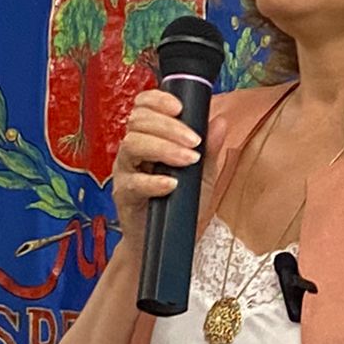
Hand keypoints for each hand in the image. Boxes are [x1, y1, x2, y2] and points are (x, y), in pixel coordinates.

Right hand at [111, 89, 204, 242]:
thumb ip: (210, 149)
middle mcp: (133, 150)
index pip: (144, 106)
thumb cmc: (182, 204)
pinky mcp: (123, 195)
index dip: (158, 100)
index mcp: (149, 137)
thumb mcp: (203, 175)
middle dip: (169, 126)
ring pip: (132, 145)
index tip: (180, 107)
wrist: (169, 243)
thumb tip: (220, 122)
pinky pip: (133, 182)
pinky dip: (153, 181)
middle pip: (139, 121)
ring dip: (163, 148)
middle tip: (194, 142)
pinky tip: (172, 184)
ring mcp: (126, 171)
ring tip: (187, 160)